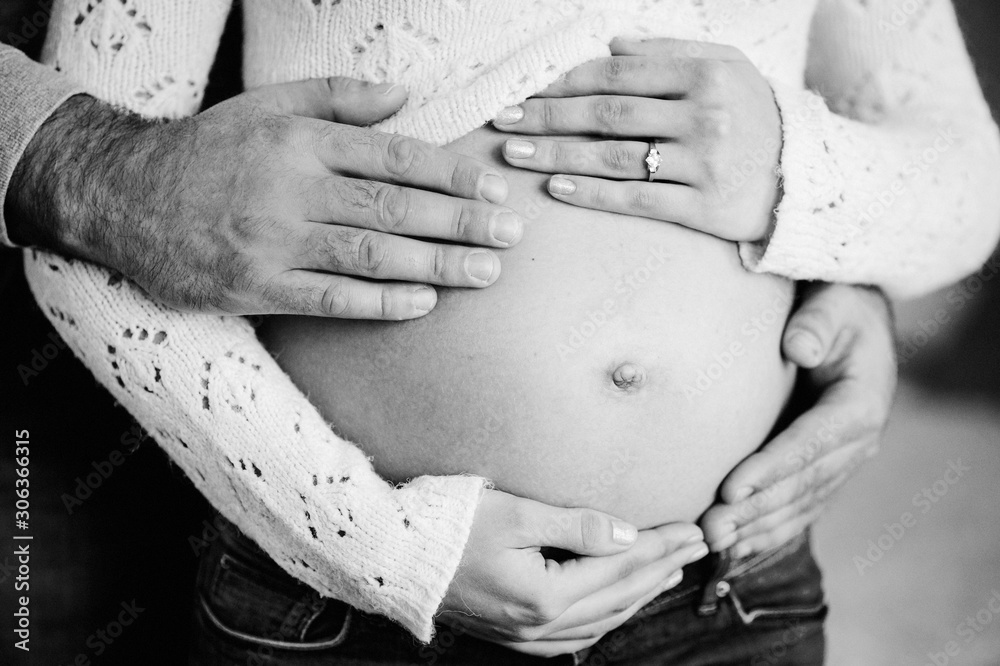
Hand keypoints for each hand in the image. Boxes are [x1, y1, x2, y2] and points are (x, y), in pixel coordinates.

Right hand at [7, 79, 524, 318]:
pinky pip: (330, 299)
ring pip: (370, 256)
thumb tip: (406, 95)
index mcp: (299, 142)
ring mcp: (273, 243)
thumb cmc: (209, 149)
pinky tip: (423, 303)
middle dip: (459, 224)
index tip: (493, 191)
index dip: (449, 177)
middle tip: (511, 237)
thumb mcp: (267, 104)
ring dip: (435, 265)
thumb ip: (338, 96)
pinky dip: (380, 302)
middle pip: (392, 210)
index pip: (392, 159)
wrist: (124, 197)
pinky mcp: (256, 288)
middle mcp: (290, 191)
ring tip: (484, 272)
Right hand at [439, 490, 707, 656]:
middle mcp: (539, 624)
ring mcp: (523, 634)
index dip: (660, 547)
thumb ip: (575, 526)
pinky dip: (602, 618)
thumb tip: (626, 534)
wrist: (391, 556)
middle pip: (617, 597)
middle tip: (695, 547)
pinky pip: (572, 636)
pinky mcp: (508, 633)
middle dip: (660, 570)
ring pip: (600, 620)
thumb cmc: (449, 526)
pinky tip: (612, 608)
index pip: (620, 567)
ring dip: (637, 595)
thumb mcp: (514, 514)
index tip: (692, 529)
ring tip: (666, 573)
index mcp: (545, 595)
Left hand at [493, 37, 780, 241]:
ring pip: (615, 158)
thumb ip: (670, 50)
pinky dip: (593, 194)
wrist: (804, 180)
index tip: (526, 91)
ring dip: (557, 155)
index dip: (566, 84)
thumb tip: (610, 45)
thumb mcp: (727, 67)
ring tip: (515, 155)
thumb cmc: (754, 116)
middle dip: (548, 117)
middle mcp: (706, 116)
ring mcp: (704, 165)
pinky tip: (557, 188)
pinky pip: (636, 199)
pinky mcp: (703, 208)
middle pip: (608, 116)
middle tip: (503, 122)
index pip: (618, 77)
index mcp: (706, 74)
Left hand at [701, 284, 897, 556]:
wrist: (856, 324)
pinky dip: (769, 531)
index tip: (730, 489)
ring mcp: (842, 462)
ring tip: (715, 543)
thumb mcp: (834, 304)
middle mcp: (857, 444)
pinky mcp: (825, 471)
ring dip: (757, 528)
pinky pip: (799, 508)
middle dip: (755, 510)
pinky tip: (738, 549)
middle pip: (801, 485)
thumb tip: (798, 348)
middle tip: (711, 528)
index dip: (770, 469)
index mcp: (860, 405)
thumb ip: (816, 324)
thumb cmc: (838, 308)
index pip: (810, 444)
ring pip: (798, 505)